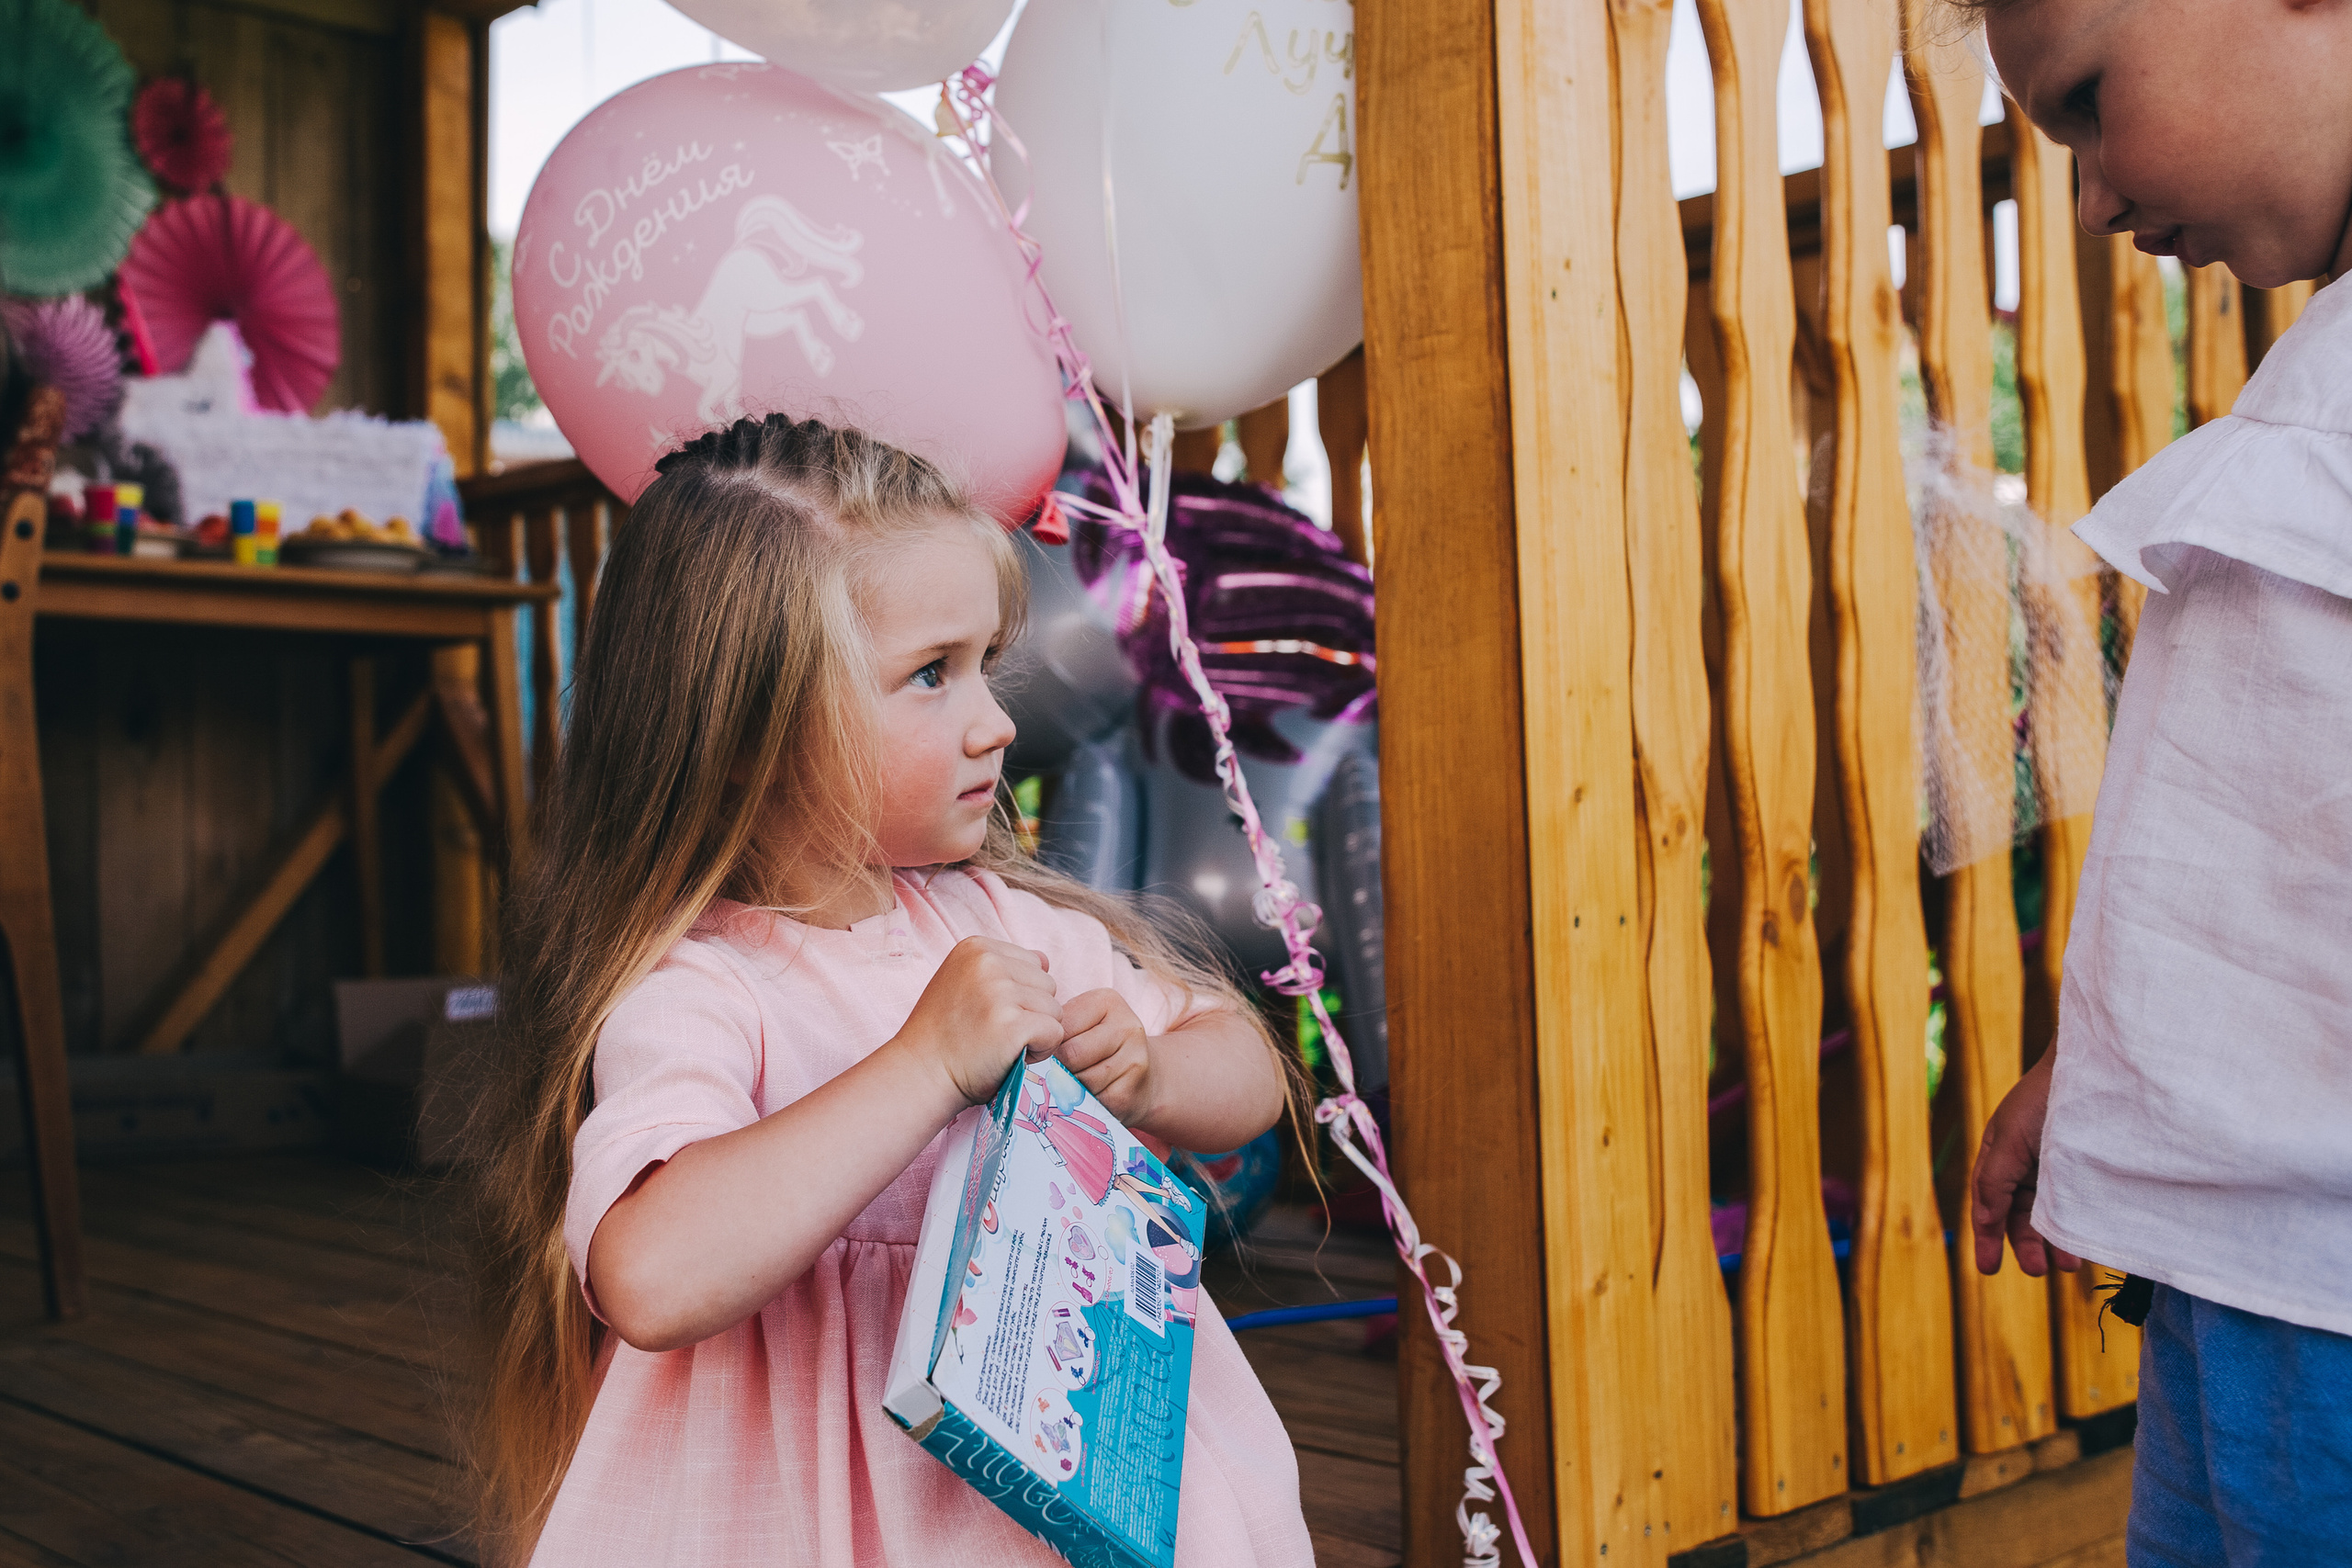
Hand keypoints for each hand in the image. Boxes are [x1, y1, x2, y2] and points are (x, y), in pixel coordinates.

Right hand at [894, 937, 1061, 1105]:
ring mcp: (999, 992)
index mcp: (977, 947)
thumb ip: (1000, 969)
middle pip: (1048, 985)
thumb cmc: (945, 1035)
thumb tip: (1045, 960)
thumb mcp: (963, 982)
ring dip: (1037, 1033)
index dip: (1021, 995)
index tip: (990, 1013)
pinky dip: (1041, 1051)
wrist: (920, 1074)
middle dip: (1032, 1013)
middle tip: (995, 1033)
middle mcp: (988, 962)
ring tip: (1001, 1045)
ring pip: (1055, 1010)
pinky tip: (1010, 1056)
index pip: (1035, 963)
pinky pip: (1055, 1033)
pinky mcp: (1012, 1025)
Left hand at [1050, 988, 1156, 1127]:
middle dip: (1059, 1066)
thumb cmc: (1100, 1047)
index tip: (1053, 1049)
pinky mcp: (1130, 1092)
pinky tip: (1091, 1095)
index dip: (1049, 1043)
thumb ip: (1058, 1027)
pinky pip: (1091, 1100)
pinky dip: (1084, 1102)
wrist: (1145, 1078)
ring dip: (1071, 1086)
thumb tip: (1028, 1048)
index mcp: (1108, 1001)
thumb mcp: (1082, 1025)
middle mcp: (1127, 1026)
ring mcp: (1134, 1060)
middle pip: (1070, 1053)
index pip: (1061, 1026)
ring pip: (1080, 1080)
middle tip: (1063, 1070)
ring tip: (1078, 1081)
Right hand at [1970, 1050, 2081, 1277]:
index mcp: (2001, 1154)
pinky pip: (2078, 1205)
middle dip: (2025, 1245)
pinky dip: (2077, 1225)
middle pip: (2020, 1214)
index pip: (1989, 1203)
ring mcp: (2059, 1167)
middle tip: (2038, 1270)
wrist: (2095, 1067)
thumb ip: (1994, 1181)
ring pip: (2050, 1214)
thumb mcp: (2011, 1139)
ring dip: (2054, 1241)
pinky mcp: (2088, 1170)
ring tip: (2068, 1265)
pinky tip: (2086, 1240)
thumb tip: (1982, 1220)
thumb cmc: (2045, 1097)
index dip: (1986, 1237)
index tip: (1988, 1270)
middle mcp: (2028, 1164)